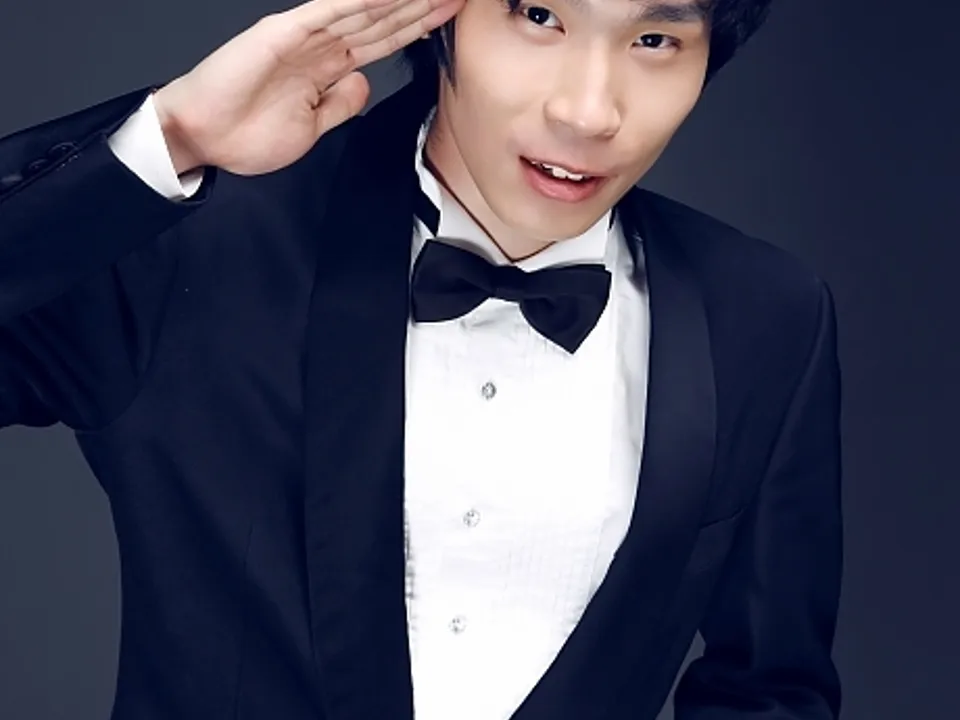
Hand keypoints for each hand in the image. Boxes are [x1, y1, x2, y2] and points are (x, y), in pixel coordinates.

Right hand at [153, 0, 463, 175]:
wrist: (203, 138)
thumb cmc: (245, 134)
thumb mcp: (312, 127)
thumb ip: (340, 104)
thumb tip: (364, 84)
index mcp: (327, 67)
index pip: (383, 41)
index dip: (416, 27)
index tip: (447, 15)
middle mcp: (320, 46)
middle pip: (381, 20)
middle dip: (419, 6)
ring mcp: (303, 35)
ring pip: (361, 9)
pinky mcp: (282, 32)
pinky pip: (326, 11)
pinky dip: (356, 1)